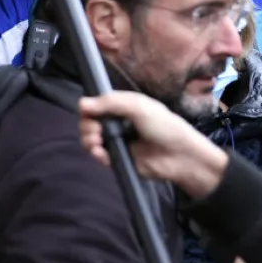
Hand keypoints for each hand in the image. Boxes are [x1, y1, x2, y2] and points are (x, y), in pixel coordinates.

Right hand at [79, 91, 229, 198]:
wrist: (181, 157)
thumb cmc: (164, 126)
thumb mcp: (138, 106)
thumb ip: (109, 103)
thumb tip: (80, 104)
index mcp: (121, 108)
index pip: (95, 105)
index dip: (88, 109)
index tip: (88, 113)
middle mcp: (116, 123)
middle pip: (88, 122)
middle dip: (86, 125)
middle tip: (95, 131)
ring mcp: (117, 141)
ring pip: (90, 139)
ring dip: (88, 139)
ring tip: (96, 142)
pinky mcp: (118, 159)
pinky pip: (99, 156)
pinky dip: (96, 154)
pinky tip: (100, 153)